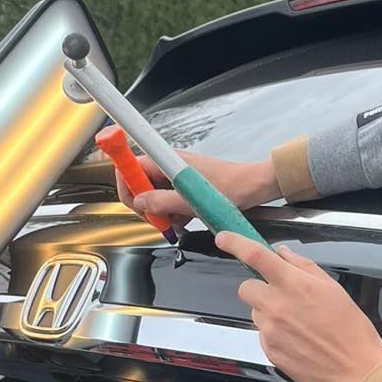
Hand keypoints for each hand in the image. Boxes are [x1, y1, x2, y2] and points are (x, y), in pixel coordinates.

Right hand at [117, 148, 277, 222]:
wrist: (254, 187)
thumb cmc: (232, 187)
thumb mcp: (192, 200)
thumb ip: (162, 201)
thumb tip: (140, 203)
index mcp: (167, 160)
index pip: (130, 166)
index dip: (127, 186)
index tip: (135, 204)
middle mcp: (169, 164)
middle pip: (140, 184)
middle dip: (146, 205)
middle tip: (159, 219)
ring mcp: (177, 175)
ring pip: (154, 195)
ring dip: (162, 211)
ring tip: (178, 220)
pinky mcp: (185, 185)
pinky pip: (169, 199)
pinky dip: (173, 211)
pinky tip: (185, 218)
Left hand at [214, 230, 381, 381]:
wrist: (355, 369)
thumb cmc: (350, 328)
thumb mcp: (332, 287)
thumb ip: (302, 266)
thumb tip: (283, 254)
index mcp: (294, 284)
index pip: (256, 256)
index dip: (235, 243)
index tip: (224, 238)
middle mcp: (276, 306)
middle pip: (246, 288)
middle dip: (259, 288)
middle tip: (281, 296)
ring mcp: (270, 330)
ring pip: (255, 312)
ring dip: (269, 313)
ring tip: (298, 323)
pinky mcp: (269, 350)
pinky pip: (263, 333)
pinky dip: (275, 333)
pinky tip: (297, 338)